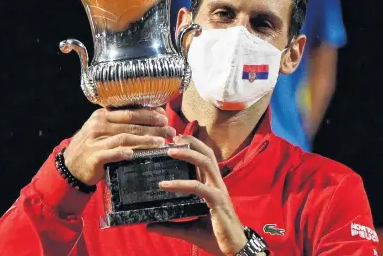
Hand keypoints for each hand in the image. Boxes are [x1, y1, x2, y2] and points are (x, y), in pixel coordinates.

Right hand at [63, 107, 175, 185]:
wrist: (71, 165)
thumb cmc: (93, 145)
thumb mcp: (103, 129)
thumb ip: (122, 123)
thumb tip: (150, 119)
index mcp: (103, 115)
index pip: (130, 111)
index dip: (149, 113)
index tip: (164, 117)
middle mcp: (99, 124)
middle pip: (131, 124)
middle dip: (153, 127)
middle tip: (170, 130)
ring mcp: (95, 140)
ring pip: (124, 138)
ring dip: (145, 140)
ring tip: (161, 143)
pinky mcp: (93, 157)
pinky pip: (110, 154)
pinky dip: (122, 153)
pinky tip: (133, 154)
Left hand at [147, 135, 246, 255]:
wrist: (233, 252)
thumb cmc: (215, 236)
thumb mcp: (188, 229)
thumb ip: (170, 225)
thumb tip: (150, 225)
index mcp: (212, 185)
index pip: (204, 158)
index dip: (192, 146)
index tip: (174, 140)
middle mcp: (216, 183)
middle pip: (207, 153)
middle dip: (191, 141)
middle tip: (172, 138)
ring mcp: (218, 190)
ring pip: (205, 162)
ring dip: (187, 153)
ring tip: (169, 151)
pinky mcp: (217, 200)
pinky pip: (197, 187)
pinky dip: (180, 184)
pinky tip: (164, 185)